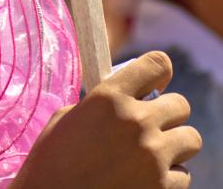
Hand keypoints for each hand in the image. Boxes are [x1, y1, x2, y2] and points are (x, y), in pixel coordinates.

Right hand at [12, 51, 200, 188]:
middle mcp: (136, 121)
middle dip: (168, 113)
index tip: (156, 83)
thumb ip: (101, 104)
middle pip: (181, 104)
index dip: (159, 72)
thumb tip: (123, 101)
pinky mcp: (162, 188)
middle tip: (151, 125)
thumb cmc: (50, 162)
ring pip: (191, 139)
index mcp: (110, 96)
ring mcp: (153, 156)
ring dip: (175, 145)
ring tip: (154, 154)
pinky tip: (147, 179)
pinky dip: (171, 178)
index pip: (157, 64)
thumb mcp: (67, 118)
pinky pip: (184, 175)